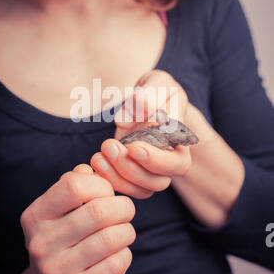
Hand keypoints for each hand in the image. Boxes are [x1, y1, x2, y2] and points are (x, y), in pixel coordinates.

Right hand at [19, 165, 135, 273]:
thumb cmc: (61, 241)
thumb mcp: (57, 212)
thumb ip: (74, 185)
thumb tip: (91, 169)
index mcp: (35, 215)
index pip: (73, 184)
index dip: (100, 185)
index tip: (106, 194)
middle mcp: (40, 242)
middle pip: (99, 211)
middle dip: (123, 208)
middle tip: (125, 212)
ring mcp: (56, 270)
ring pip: (112, 238)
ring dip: (127, 232)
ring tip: (123, 232)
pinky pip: (116, 265)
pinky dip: (125, 255)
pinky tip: (118, 254)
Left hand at [90, 70, 191, 198]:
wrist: (145, 102)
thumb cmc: (156, 92)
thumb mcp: (158, 83)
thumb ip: (152, 93)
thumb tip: (144, 107)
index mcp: (181, 143)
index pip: (177, 164)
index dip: (156, 160)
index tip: (134, 147)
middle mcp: (167, 163)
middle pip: (157, 182)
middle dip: (131, 169)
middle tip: (110, 146)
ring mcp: (148, 171)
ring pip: (140, 190)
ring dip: (116, 177)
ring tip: (98, 156)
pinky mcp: (131, 174)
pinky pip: (123, 188)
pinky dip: (107, 180)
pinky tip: (93, 163)